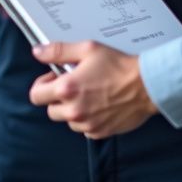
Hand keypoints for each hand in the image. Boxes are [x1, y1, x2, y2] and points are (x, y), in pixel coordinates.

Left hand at [28, 41, 156, 138]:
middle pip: (50, 110)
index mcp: (67, 89)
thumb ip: (58, 51)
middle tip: (73, 85)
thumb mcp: (88, 49)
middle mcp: (74, 110)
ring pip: (68, 121)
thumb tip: (38, 52)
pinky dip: (87, 119)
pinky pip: (84, 129)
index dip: (42, 85)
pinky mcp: (100, 132)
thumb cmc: (119, 66)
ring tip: (89, 94)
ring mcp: (87, 124)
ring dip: (72, 110)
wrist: (146, 85)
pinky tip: (99, 105)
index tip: (53, 79)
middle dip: (57, 98)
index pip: (36, 95)